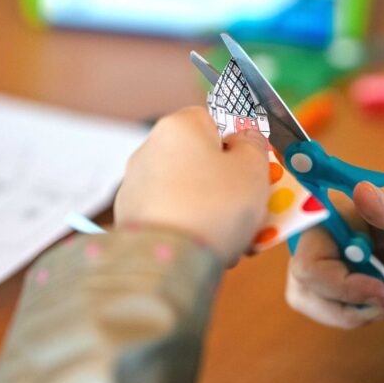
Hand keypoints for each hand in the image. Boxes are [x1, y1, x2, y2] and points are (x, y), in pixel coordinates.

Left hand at [114, 106, 269, 263]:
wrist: (167, 262)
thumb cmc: (214, 208)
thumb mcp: (254, 167)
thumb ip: (254, 144)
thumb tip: (245, 138)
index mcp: (179, 126)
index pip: (214, 120)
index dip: (238, 144)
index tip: (253, 170)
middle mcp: (150, 149)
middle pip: (199, 159)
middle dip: (225, 183)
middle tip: (248, 208)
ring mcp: (135, 185)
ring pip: (186, 191)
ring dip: (208, 209)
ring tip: (231, 237)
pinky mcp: (129, 218)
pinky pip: (169, 216)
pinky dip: (187, 227)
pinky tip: (204, 247)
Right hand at [286, 170, 383, 327]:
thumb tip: (362, 194)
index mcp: (343, 209)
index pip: (308, 256)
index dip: (333, 283)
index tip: (379, 290)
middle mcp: (335, 229)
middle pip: (304, 279)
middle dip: (339, 303)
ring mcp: (344, 252)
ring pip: (312, 294)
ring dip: (343, 313)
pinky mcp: (359, 272)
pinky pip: (334, 301)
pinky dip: (354, 312)